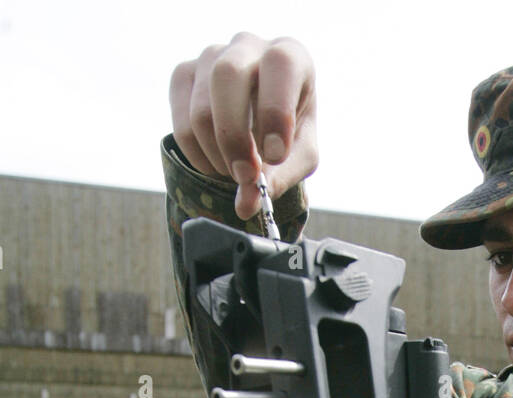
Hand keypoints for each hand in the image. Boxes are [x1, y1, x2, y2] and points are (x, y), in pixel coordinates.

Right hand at [169, 32, 317, 219]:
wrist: (263, 123)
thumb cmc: (288, 132)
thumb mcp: (299, 156)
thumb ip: (280, 177)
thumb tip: (246, 204)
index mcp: (288, 55)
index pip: (280, 64)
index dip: (275, 110)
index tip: (275, 155)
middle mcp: (247, 46)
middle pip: (227, 76)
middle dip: (234, 136)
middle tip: (245, 176)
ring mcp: (210, 56)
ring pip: (201, 106)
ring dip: (217, 153)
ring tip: (235, 172)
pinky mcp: (183, 75)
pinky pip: (180, 120)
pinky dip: (196, 154)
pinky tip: (215, 164)